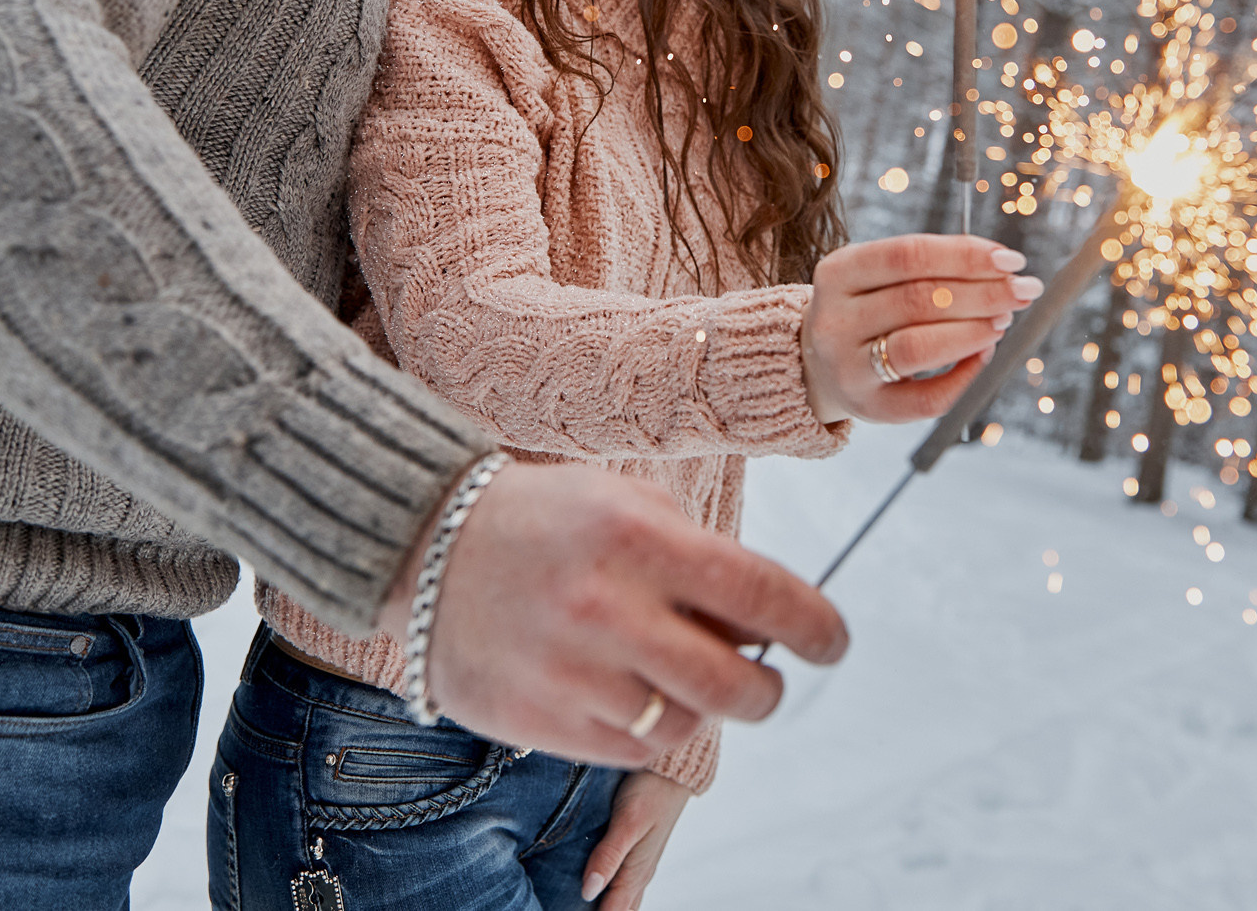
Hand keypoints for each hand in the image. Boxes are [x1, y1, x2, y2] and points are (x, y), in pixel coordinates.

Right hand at [378, 463, 846, 764]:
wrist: (425, 544)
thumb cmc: (550, 521)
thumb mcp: (630, 505)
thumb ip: (702, 558)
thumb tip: (772, 625)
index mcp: (640, 539)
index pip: (763, 595)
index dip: (817, 628)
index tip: (832, 644)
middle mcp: (608, 608)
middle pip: (736, 687)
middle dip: (767, 690)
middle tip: (763, 679)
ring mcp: (572, 672)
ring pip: (685, 726)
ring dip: (702, 710)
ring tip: (680, 676)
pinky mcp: (539, 720)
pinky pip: (630, 750)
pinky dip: (647, 728)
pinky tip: (631, 691)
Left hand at [582, 770, 690, 906]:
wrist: (673, 770)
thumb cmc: (651, 791)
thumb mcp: (627, 821)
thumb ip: (608, 856)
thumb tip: (588, 891)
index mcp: (635, 874)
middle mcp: (638, 875)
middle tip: (567, 908)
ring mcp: (639, 866)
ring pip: (621, 901)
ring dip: (604, 907)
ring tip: (578, 904)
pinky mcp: (636, 853)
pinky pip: (622, 885)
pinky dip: (608, 894)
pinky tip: (592, 887)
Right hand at [798, 234, 1040, 423]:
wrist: (818, 366)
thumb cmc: (866, 310)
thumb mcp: (877, 277)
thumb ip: (930, 268)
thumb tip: (1003, 270)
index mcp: (838, 272)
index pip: (907, 255)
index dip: (965, 255)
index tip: (1012, 260)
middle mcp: (835, 320)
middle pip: (917, 299)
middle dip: (982, 294)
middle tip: (1022, 291)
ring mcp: (848, 368)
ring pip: (918, 347)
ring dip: (973, 331)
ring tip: (1004, 321)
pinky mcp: (870, 408)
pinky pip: (927, 398)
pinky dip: (965, 377)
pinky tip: (985, 357)